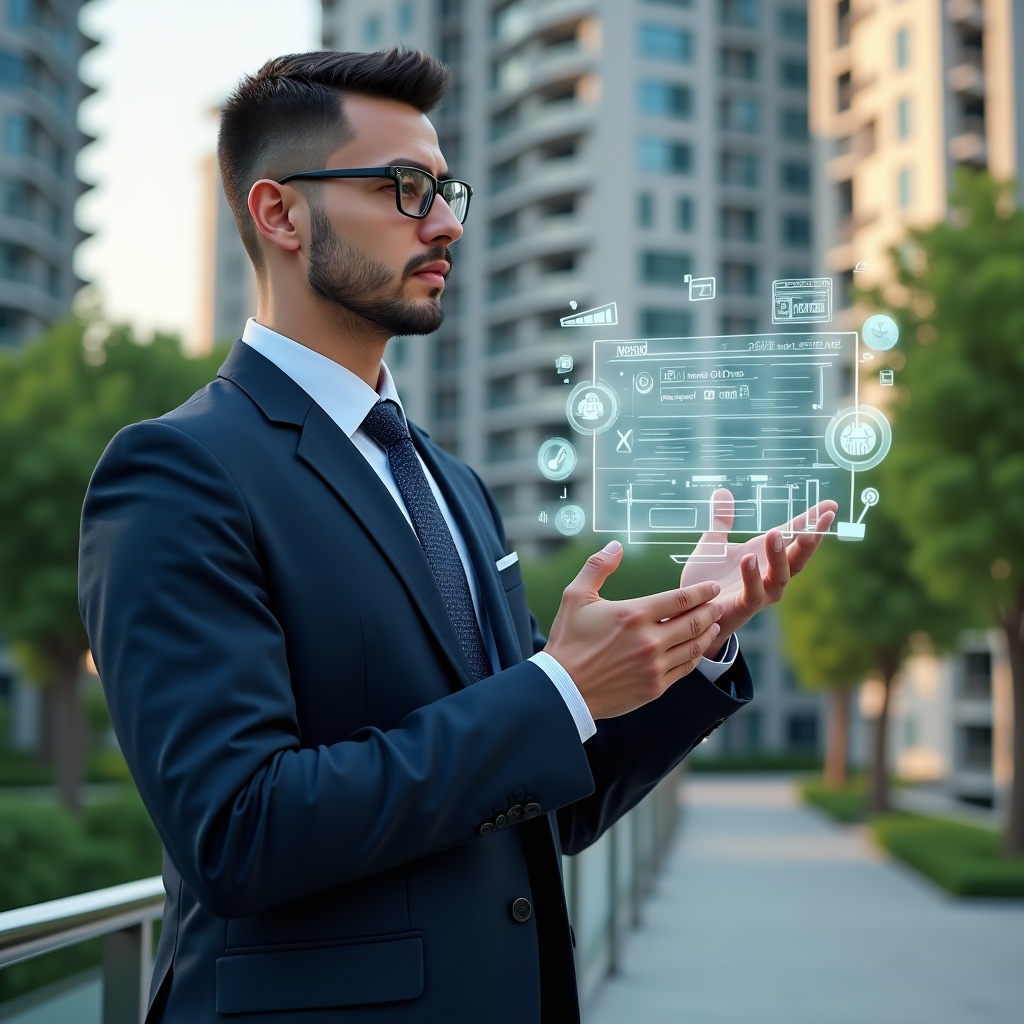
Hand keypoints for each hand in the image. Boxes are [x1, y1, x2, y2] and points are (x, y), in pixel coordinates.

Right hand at [543, 541, 723, 719]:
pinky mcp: (654, 686)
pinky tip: (697, 649)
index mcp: (634, 614)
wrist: (563, 688)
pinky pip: (684, 668)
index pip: (680, 598)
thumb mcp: (576, 596)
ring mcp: (654, 665)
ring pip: (694, 646)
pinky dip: (695, 656)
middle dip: (711, 610)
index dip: (701, 591)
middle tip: (719, 603)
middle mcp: (649, 640)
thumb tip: (616, 545)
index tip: (712, 587)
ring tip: (714, 624)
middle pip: (694, 621)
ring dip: (708, 633)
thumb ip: (598, 566)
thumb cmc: (567, 640)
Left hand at [680, 488, 835, 656]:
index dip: (812, 522)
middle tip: (821, 518)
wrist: (693, 612)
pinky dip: (752, 576)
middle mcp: (770, 575)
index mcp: (766, 556)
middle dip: (810, 538)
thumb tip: (722, 490)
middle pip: (798, 557)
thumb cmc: (708, 579)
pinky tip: (749, 558)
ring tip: (775, 533)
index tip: (830, 505)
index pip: (794, 536)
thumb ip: (721, 520)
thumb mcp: (713, 544)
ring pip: (781, 575)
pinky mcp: (744, 607)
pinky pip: (753, 592)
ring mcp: (761, 593)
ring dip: (780, 554)